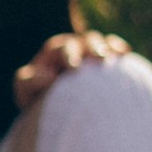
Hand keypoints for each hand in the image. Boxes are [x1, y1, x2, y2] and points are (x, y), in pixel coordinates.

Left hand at [12, 27, 129, 108]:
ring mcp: (89, 51)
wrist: (56, 109)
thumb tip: (50, 76)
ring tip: (112, 57)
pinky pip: (113, 48)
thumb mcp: (27, 92)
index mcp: (53, 54)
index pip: (61, 49)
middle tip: (99, 58)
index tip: (75, 68)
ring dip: (106, 47)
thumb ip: (29, 82)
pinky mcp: (106, 58)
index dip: (69, 56)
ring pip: (98, 42)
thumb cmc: (39, 99)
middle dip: (91, 48)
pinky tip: (125, 54)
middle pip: (84, 42)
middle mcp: (72, 48)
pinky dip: (118, 48)